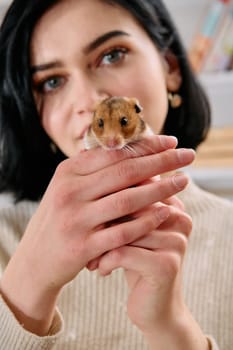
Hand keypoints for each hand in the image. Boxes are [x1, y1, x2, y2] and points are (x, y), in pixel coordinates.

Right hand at [0, 135, 194, 334]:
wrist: (36, 259)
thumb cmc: (60, 218)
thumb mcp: (69, 188)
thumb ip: (94, 170)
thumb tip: (131, 151)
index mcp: (68, 172)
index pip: (114, 153)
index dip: (146, 146)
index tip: (171, 141)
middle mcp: (70, 192)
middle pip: (125, 172)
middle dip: (162, 161)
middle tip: (189, 155)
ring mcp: (76, 220)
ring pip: (127, 200)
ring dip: (161, 189)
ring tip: (184, 182)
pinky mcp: (83, 247)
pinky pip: (123, 231)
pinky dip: (147, 221)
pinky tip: (166, 212)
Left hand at [96, 190, 208, 349]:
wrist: (155, 306)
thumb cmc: (137, 260)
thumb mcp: (132, 230)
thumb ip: (123, 205)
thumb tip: (94, 180)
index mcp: (172, 205)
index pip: (137, 187)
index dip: (110, 198)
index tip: (89, 211)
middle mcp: (179, 219)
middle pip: (131, 206)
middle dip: (104, 221)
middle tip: (84, 233)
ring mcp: (176, 242)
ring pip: (125, 230)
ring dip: (101, 245)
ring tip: (91, 256)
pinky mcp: (167, 265)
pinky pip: (124, 253)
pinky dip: (106, 261)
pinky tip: (101, 270)